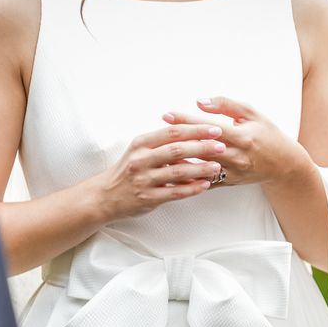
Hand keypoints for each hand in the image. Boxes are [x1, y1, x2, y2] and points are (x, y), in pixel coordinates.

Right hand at [96, 123, 226, 219]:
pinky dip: (192, 188)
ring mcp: (144, 180)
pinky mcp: (148, 198)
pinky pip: (175, 192)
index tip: (214, 129)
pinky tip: (205, 185)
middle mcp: (141, 159)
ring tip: (218, 166)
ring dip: (200, 168)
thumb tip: (192, 135)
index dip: (195, 129)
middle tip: (221, 146)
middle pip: (177, 150)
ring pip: (177, 172)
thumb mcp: (140, 151)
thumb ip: (162, 143)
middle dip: (202, 147)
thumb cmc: (128, 170)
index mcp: (141, 143)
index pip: (172, 132)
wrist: (105, 196)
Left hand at [162, 97, 311, 187]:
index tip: (167, 115)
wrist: (284, 164)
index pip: (209, 128)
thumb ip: (226, 105)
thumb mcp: (252, 113)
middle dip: (178, 140)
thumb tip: (200, 102)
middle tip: (157, 133)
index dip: (187, 121)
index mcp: (243, 137)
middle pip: (202, 148)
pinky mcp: (230, 182)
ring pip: (201, 167)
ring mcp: (233, 172)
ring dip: (180, 161)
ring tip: (159, 153)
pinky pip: (205, 181)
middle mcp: (237, 156)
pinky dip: (189, 177)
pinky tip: (172, 171)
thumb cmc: (267, 134)